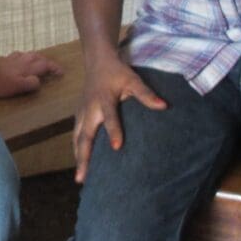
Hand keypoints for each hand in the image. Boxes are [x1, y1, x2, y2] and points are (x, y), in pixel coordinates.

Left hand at [0, 50, 62, 98]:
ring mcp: (12, 58)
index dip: (54, 68)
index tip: (61, 73)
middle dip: (46, 62)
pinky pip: (19, 56)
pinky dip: (25, 58)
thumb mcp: (16, 87)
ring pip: (29, 55)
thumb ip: (30, 83)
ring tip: (39, 64)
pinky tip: (20, 61)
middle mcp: (22, 60)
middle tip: (51, 69)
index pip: (45, 65)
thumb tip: (38, 81)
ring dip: (36, 59)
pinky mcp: (3, 59)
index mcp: (27, 67)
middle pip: (38, 58)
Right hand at [73, 54, 165, 182]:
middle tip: (84, 177)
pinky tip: (81, 164)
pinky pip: (76, 135)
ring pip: (77, 138)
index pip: (110, 117)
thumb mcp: (133, 79)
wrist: (98, 61)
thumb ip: (146, 94)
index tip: (117, 148)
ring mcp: (82, 112)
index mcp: (104, 99)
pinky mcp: (79, 115)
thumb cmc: (118, 72)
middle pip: (85, 136)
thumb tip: (164, 106)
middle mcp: (90, 108)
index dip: (114, 131)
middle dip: (84, 157)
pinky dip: (77, 150)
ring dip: (78, 158)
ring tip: (80, 178)